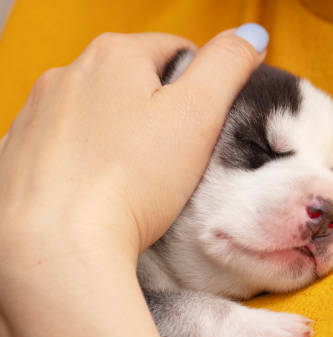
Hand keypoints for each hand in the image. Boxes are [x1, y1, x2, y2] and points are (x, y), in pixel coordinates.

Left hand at [0, 26, 267, 336]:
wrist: (59, 245)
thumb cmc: (132, 181)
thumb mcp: (199, 113)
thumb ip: (228, 64)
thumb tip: (249, 35)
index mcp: (115, 55)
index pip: (176, 50)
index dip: (201, 85)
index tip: (206, 125)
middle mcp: (67, 73)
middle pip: (134, 79)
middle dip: (160, 108)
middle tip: (178, 155)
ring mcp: (38, 112)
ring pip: (98, 111)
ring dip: (120, 131)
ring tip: (138, 176)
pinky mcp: (19, 151)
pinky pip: (66, 143)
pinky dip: (86, 157)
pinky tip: (99, 186)